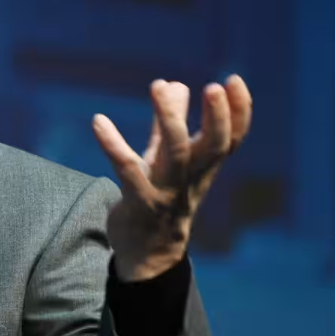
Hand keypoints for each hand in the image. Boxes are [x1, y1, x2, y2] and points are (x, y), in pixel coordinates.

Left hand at [93, 76, 251, 280]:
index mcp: (203, 168)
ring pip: (174, 154)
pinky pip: (128, 170)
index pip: (230, 138)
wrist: (146, 255)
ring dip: (169, 119)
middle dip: (216, 117)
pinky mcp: (138, 202)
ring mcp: (166, 192)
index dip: (238, 111)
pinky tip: (98, 121)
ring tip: (158, 86)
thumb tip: (175, 83)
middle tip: (212, 86)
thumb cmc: (158, 198)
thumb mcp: (166, 160)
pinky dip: (113, 144)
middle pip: (212, 147)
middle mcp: (191, 180)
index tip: (233, 79)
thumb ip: (169, 123)